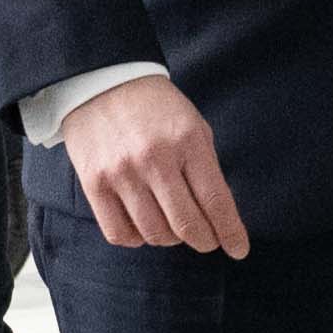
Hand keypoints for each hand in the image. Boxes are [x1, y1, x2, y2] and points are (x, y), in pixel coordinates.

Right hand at [63, 74, 249, 256]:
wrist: (104, 82)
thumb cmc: (156, 108)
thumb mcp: (193, 127)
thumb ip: (206, 169)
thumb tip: (218, 217)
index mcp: (188, 141)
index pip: (215, 201)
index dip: (230, 232)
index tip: (238, 249)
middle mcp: (155, 159)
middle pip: (186, 225)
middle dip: (204, 240)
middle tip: (206, 240)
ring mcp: (122, 173)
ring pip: (154, 234)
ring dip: (171, 239)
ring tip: (173, 227)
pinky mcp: (93, 183)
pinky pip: (119, 233)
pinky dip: (137, 239)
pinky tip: (144, 226)